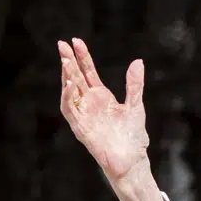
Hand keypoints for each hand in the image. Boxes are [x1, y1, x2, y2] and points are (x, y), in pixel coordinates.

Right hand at [56, 38, 163, 200]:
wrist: (132, 159)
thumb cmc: (133, 136)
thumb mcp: (135, 105)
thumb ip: (134, 84)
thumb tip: (138, 61)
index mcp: (101, 96)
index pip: (87, 71)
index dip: (82, 56)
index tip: (76, 40)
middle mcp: (89, 103)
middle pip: (75, 77)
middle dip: (68, 61)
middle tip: (62, 44)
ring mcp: (84, 114)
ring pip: (69, 91)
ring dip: (66, 76)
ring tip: (65, 61)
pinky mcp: (80, 127)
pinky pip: (70, 110)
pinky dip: (68, 97)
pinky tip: (70, 84)